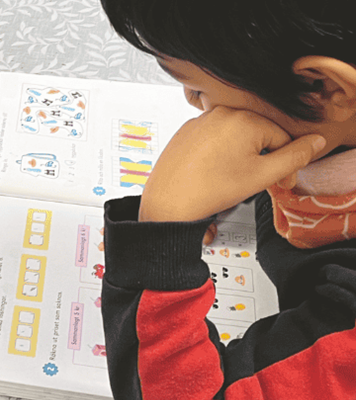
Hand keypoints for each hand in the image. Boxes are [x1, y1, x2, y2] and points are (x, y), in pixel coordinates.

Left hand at [139, 107, 325, 222]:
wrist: (167, 204)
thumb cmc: (207, 190)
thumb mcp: (262, 176)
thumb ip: (294, 157)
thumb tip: (314, 142)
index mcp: (245, 119)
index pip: (281, 138)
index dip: (285, 164)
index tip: (281, 182)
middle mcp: (221, 113)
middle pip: (258, 136)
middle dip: (263, 159)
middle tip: (256, 183)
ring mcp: (201, 121)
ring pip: (235, 138)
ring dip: (241, 157)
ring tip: (231, 180)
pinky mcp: (187, 132)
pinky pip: (213, 140)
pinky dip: (219, 155)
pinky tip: (213, 173)